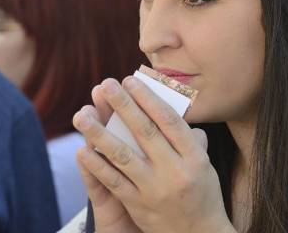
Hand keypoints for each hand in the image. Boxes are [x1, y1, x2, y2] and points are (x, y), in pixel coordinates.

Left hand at [73, 78, 234, 232]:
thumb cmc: (202, 195)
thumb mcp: (205, 165)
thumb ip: (190, 140)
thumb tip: (173, 109)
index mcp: (195, 157)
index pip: (169, 121)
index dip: (149, 99)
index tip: (131, 81)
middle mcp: (175, 171)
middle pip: (145, 132)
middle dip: (123, 106)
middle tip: (105, 85)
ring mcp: (155, 189)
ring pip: (123, 156)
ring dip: (99, 134)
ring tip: (82, 115)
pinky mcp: (138, 206)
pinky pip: (114, 182)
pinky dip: (97, 166)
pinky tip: (82, 150)